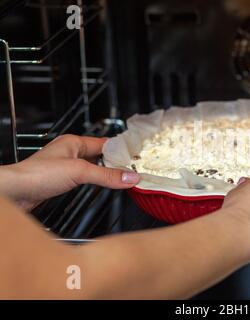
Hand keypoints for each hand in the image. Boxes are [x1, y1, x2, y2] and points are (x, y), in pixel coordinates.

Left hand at [0, 134, 139, 209]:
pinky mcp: (62, 180)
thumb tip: (130, 177)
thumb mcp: (80, 172)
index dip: (121, 150)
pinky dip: (96, 181)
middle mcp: (70, 152)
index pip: (105, 144)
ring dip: (106, 173)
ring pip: (93, 167)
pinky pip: (85, 178)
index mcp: (74, 142)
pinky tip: (102, 186)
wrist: (15, 192)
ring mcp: (66, 166)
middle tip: (133, 170)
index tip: (136, 157)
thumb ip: (107, 175)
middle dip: (116, 163)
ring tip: (122, 178)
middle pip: (100, 156)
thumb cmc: (37, 174)